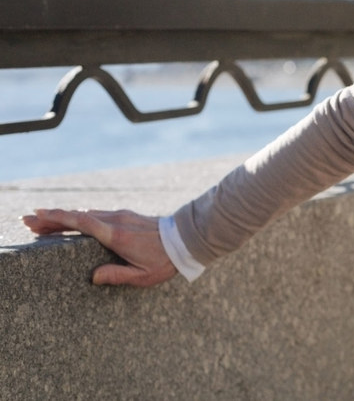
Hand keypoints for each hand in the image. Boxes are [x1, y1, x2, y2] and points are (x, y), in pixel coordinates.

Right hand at [23, 208, 176, 286]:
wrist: (187, 238)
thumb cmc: (165, 260)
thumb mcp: (142, 275)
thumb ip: (117, 276)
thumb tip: (93, 277)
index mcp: (116, 235)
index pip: (81, 223)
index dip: (58, 219)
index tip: (38, 216)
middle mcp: (116, 221)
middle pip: (77, 217)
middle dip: (51, 218)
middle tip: (27, 220)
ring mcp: (121, 216)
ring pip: (86, 215)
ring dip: (64, 217)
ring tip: (42, 222)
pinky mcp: (126, 216)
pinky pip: (97, 215)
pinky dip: (79, 218)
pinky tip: (70, 222)